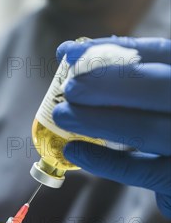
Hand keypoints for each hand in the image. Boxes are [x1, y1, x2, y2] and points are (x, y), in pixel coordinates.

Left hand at [53, 37, 170, 218]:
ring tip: (63, 116)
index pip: (159, 54)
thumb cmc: (167, 126)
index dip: (112, 51)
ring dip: (97, 122)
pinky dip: (104, 161)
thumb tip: (71, 54)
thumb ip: (128, 77)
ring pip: (145, 131)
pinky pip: (140, 171)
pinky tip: (75, 150)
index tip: (72, 52)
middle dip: (106, 85)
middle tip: (70, 88)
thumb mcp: (158, 96)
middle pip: (156, 89)